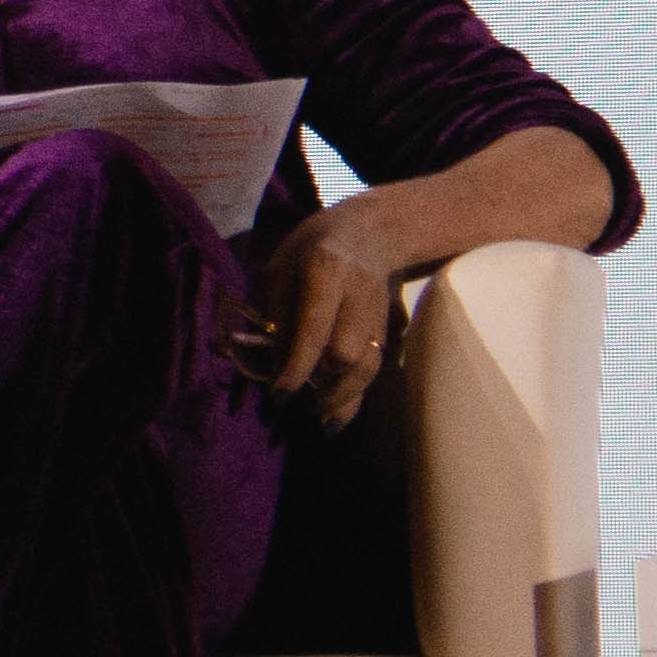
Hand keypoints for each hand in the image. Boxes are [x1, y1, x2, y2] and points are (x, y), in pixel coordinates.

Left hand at [236, 194, 423, 427]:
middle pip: (348, 353)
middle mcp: (359, 297)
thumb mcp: (280, 268)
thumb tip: (268, 364)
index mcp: (327, 272)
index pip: (314, 329)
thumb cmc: (310, 248)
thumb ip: (275, 313)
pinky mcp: (388, 330)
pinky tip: (337, 417)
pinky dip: (356, 396)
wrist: (371, 232)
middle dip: (322, 384)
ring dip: (342, 399)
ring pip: (367, 367)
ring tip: (320, 424)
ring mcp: (378, 316)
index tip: (278, 397)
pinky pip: (375, 369)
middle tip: (295, 403)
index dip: (296, 367)